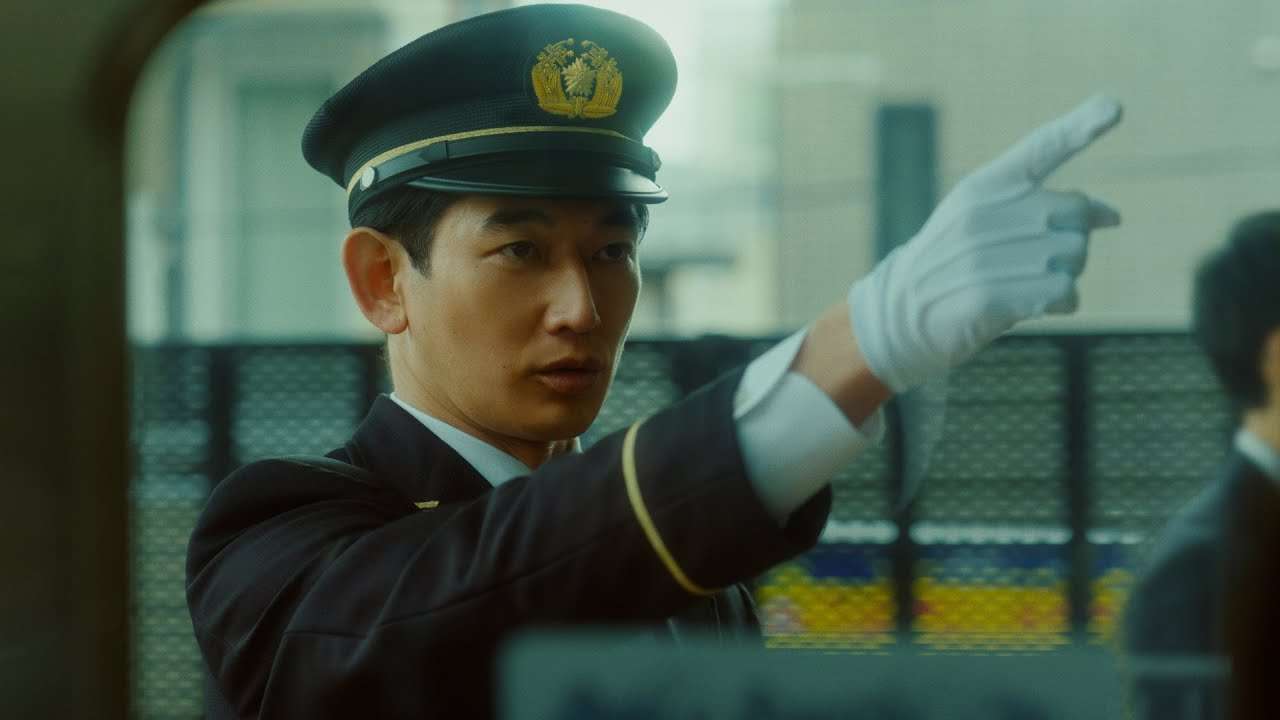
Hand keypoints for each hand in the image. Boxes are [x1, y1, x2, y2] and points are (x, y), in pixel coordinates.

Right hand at [848, 94, 1122, 393]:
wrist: (900, 315)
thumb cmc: (958, 267)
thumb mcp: (991, 226)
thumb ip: (1046, 212)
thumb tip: (1113, 216)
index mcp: (984, 186)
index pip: (1041, 148)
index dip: (1080, 127)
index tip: (1114, 106)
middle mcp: (984, 213)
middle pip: (1076, 215)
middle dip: (1073, 242)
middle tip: (1036, 263)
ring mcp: (984, 254)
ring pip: (1075, 256)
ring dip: (1066, 277)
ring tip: (1027, 286)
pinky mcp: (988, 295)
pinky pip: (1063, 292)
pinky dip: (1063, 303)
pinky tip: (1038, 307)